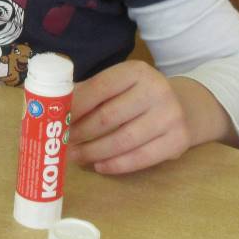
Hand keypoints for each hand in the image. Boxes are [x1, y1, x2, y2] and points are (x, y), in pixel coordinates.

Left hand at [66, 61, 191, 174]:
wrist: (184, 107)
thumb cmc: (138, 97)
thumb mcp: (119, 85)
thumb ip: (90, 92)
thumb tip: (54, 106)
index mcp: (136, 71)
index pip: (99, 88)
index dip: (74, 107)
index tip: (56, 121)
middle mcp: (156, 90)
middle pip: (108, 117)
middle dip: (80, 132)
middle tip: (62, 144)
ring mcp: (170, 115)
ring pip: (122, 140)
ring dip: (94, 152)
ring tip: (75, 157)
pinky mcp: (178, 140)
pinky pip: (141, 158)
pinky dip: (116, 165)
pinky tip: (99, 166)